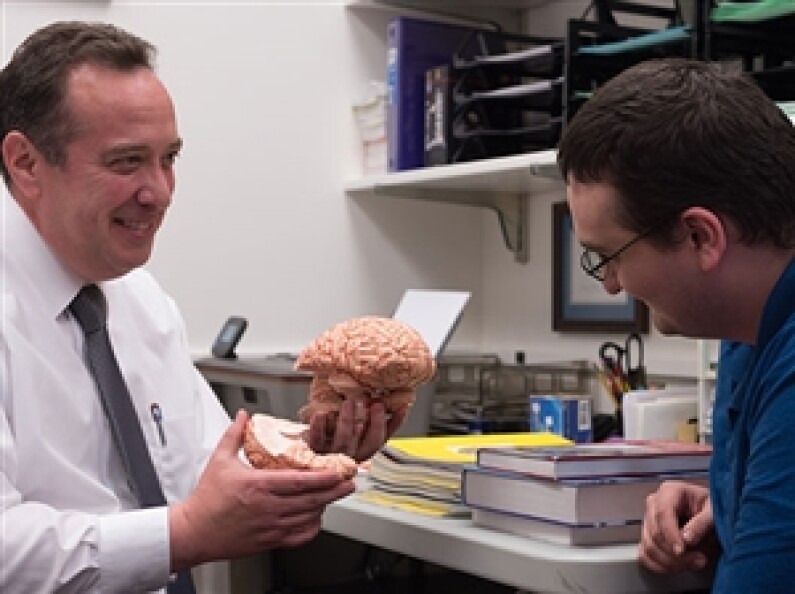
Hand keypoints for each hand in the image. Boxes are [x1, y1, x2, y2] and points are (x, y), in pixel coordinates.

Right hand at [169, 410, 354, 569]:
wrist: (194, 532)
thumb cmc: (207, 499)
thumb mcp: (220, 460)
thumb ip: (235, 435)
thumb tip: (243, 416)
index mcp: (258, 486)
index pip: (299, 482)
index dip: (323, 478)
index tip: (338, 472)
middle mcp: (268, 508)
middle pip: (310, 500)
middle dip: (334, 491)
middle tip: (349, 483)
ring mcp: (270, 526)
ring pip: (307, 518)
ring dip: (325, 507)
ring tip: (336, 496)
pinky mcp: (269, 541)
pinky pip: (298, 537)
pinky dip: (311, 528)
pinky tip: (315, 518)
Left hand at [307, 398, 406, 461]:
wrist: (307, 455)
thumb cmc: (337, 436)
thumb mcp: (361, 432)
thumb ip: (381, 422)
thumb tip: (401, 405)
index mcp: (363, 451)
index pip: (381, 440)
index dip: (389, 424)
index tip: (391, 406)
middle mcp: (351, 456)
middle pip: (367, 443)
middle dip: (373, 422)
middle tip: (374, 402)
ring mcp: (333, 455)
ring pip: (344, 441)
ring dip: (348, 420)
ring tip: (349, 402)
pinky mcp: (314, 451)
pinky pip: (317, 440)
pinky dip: (319, 426)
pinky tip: (321, 412)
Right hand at [638, 480, 718, 573]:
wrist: (710, 513)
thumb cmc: (713, 508)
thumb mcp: (714, 511)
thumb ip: (702, 522)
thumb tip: (686, 539)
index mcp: (669, 491)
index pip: (662, 513)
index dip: (670, 534)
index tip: (682, 551)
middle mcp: (654, 504)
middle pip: (654, 533)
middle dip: (674, 553)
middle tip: (699, 560)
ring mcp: (648, 520)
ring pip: (649, 546)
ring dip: (670, 562)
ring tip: (694, 564)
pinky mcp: (648, 535)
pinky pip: (644, 554)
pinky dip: (657, 565)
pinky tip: (675, 568)